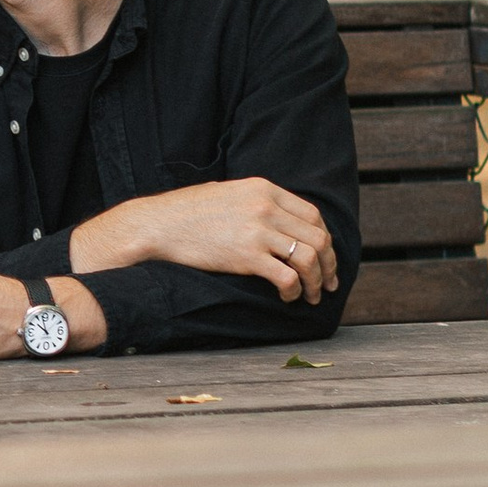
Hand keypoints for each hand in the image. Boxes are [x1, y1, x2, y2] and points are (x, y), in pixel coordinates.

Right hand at [80, 179, 338, 304]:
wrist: (158, 224)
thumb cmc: (187, 212)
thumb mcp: (228, 193)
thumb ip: (256, 201)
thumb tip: (277, 219)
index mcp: (264, 189)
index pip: (313, 214)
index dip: (325, 239)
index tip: (325, 258)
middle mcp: (266, 207)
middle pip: (318, 237)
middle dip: (329, 264)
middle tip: (327, 283)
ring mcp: (258, 231)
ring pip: (309, 258)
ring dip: (316, 281)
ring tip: (311, 296)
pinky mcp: (247, 255)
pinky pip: (288, 276)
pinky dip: (295, 291)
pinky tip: (288, 298)